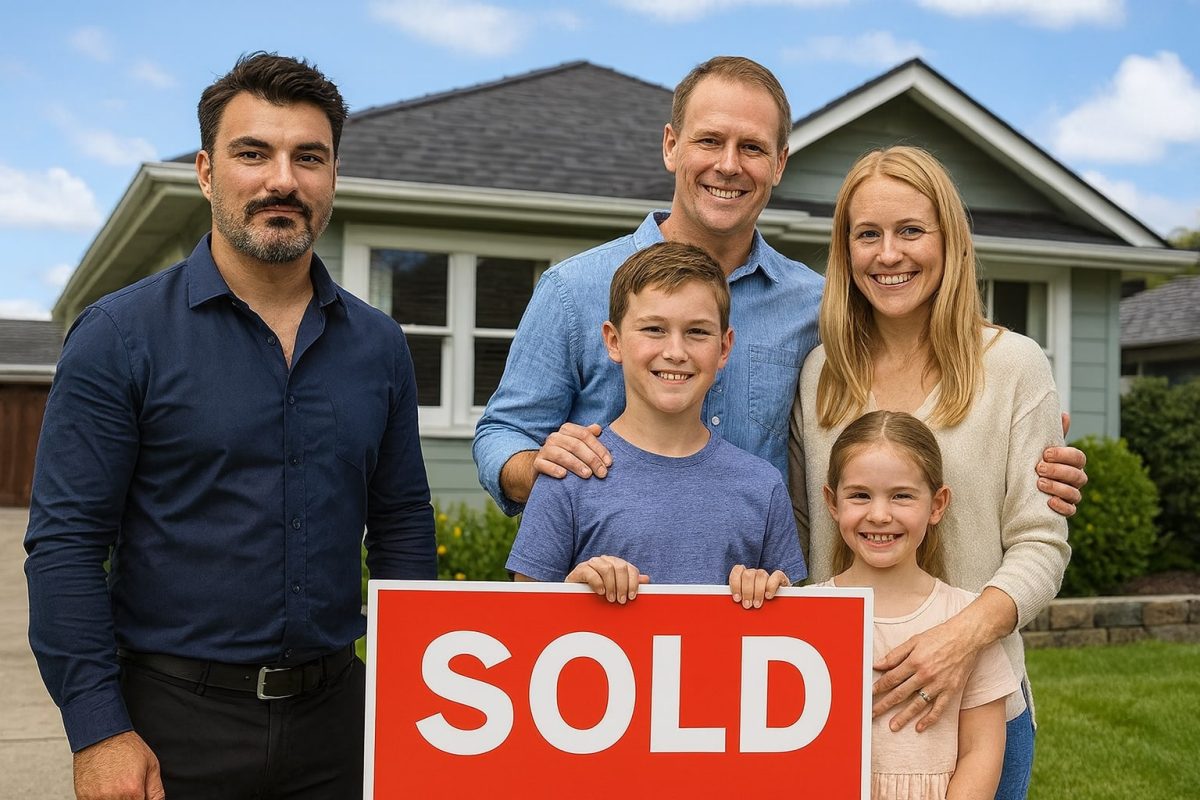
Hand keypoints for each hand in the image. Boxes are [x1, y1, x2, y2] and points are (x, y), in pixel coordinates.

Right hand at [73, 730, 163, 799]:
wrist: (100, 735)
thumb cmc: (125, 747)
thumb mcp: (151, 766)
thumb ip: (156, 792)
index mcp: (132, 791)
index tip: (140, 795)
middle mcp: (113, 797)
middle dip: (130, 799)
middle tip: (128, 787)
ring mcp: (96, 799)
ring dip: (116, 799)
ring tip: (117, 785)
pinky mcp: (83, 797)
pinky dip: (102, 799)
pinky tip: (106, 788)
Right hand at [534, 423, 611, 480]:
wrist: (545, 468)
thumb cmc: (568, 456)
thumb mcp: (579, 445)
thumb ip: (589, 437)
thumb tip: (598, 428)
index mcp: (567, 430)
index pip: (585, 435)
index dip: (599, 448)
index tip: (609, 463)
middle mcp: (554, 437)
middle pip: (575, 445)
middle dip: (591, 459)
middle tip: (602, 473)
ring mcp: (544, 450)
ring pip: (561, 455)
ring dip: (576, 465)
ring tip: (587, 475)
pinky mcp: (537, 463)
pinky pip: (544, 465)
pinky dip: (554, 469)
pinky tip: (564, 475)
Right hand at [566, 555, 648, 603]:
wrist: (574, 594)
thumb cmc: (597, 592)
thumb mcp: (615, 589)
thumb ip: (629, 583)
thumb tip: (645, 579)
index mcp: (616, 564)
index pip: (630, 568)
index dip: (633, 582)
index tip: (632, 596)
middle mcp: (605, 561)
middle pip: (620, 567)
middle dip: (622, 585)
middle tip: (620, 600)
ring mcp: (592, 563)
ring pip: (607, 568)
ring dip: (611, 585)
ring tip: (610, 598)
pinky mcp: (580, 569)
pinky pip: (591, 572)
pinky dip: (597, 583)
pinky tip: (600, 592)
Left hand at [728, 565, 789, 608]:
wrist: (777, 607)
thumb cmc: (756, 604)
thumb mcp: (746, 602)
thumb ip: (739, 599)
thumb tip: (732, 604)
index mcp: (743, 576)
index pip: (737, 571)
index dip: (735, 584)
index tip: (737, 598)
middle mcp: (755, 573)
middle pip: (748, 575)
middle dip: (747, 591)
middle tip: (747, 605)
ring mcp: (767, 575)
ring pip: (761, 575)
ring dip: (758, 591)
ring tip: (757, 604)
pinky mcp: (780, 578)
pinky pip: (776, 575)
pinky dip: (771, 586)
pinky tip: (768, 596)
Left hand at [871, 616, 979, 732]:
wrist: (966, 637)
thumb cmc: (939, 636)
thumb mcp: (914, 641)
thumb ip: (895, 654)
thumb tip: (877, 664)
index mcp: (914, 661)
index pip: (891, 679)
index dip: (878, 688)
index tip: (869, 695)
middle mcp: (925, 675)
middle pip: (900, 694)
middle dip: (885, 705)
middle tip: (873, 714)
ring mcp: (938, 684)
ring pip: (917, 704)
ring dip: (904, 717)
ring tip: (892, 726)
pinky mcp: (951, 690)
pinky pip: (938, 708)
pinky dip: (929, 719)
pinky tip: (920, 727)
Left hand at [1036, 412, 1087, 516]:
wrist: (1022, 487)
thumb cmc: (1037, 463)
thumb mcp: (1043, 449)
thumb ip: (1054, 435)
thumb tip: (1064, 414)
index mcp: (1072, 464)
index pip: (1079, 458)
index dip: (1064, 455)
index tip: (1046, 453)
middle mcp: (1075, 480)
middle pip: (1078, 476)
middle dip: (1059, 471)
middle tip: (1039, 468)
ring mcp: (1072, 495)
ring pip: (1075, 493)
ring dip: (1058, 487)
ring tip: (1039, 483)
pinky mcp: (1065, 510)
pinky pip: (1071, 511)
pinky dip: (1062, 506)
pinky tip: (1049, 501)